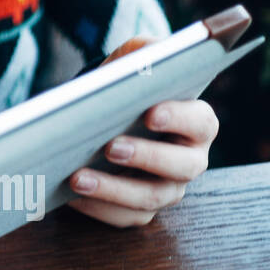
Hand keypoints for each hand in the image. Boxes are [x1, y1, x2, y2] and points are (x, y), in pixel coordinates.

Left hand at [66, 36, 219, 227]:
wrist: (107, 116)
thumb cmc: (128, 87)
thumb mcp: (136, 60)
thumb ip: (147, 52)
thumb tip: (152, 54)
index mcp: (196, 123)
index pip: (200, 122)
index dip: (179, 119)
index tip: (150, 113)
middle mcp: (189, 160)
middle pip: (180, 167)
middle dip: (145, 157)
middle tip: (110, 147)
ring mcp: (166, 189)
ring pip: (148, 198)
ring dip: (112, 190)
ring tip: (77, 178)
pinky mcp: (139, 210)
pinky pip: (123, 217)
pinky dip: (96, 209)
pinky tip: (69, 197)